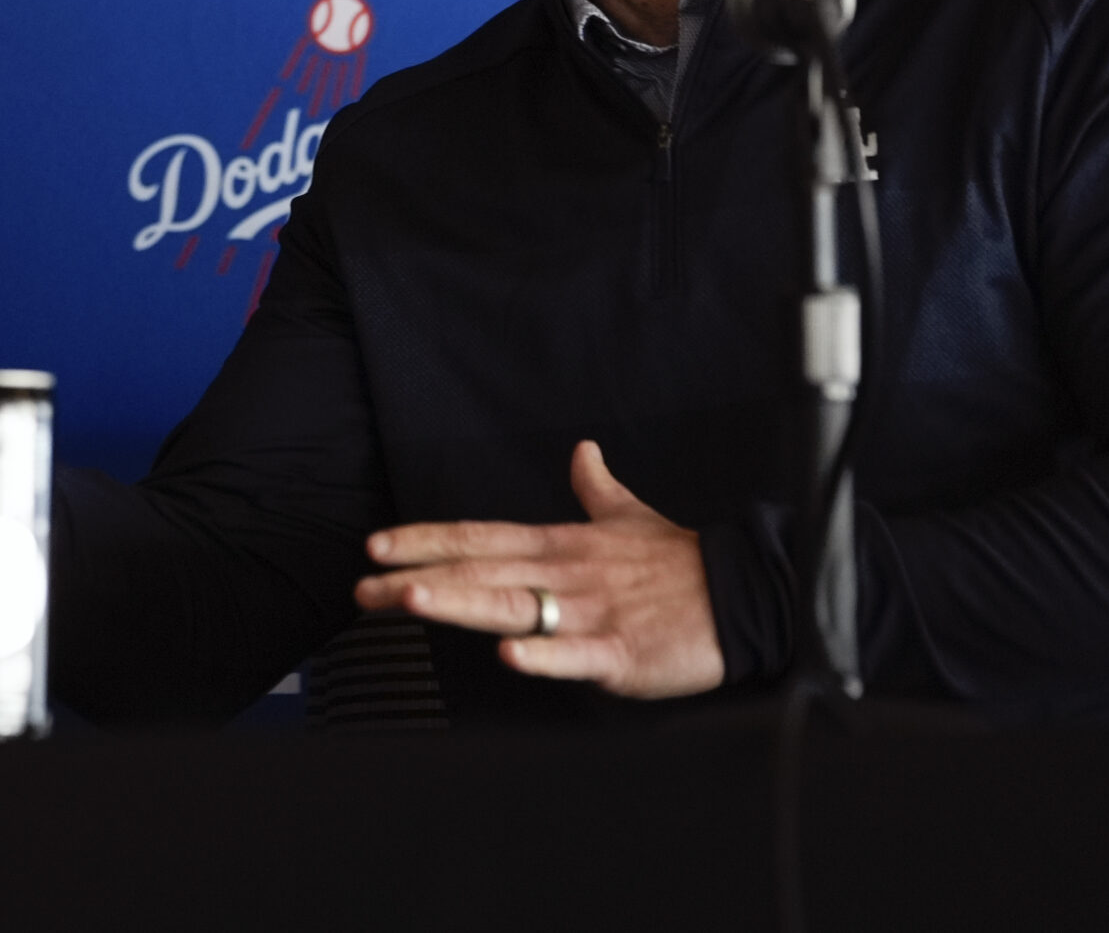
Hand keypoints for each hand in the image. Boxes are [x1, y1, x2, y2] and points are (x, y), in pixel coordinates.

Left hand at [353, 441, 723, 698]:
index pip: (478, 537)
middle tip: (364, 590)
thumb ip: (596, 488)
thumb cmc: (679, 562)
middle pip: (478, 574)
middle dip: (416, 580)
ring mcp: (590, 613)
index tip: (376, 547)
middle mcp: (564, 574)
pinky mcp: (621, 653)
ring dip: (461, 602)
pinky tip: (507, 657)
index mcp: (559, 544)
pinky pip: (575, 655)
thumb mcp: (629, 517)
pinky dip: (542, 655)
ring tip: (413, 601)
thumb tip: (581, 451)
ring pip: (514, 607)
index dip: (425, 540)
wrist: (745, 594)